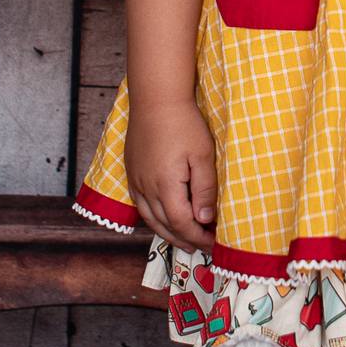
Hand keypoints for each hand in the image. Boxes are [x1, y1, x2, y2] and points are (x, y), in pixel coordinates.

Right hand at [125, 98, 216, 249]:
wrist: (156, 99)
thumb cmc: (184, 124)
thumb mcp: (203, 155)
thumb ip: (204, 189)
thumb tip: (205, 219)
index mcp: (165, 185)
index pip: (182, 223)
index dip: (199, 237)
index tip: (214, 244)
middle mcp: (145, 188)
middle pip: (165, 225)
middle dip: (185, 240)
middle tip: (203, 247)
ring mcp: (135, 181)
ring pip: (150, 219)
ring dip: (168, 233)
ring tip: (185, 241)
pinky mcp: (131, 173)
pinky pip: (140, 205)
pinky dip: (154, 219)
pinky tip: (165, 219)